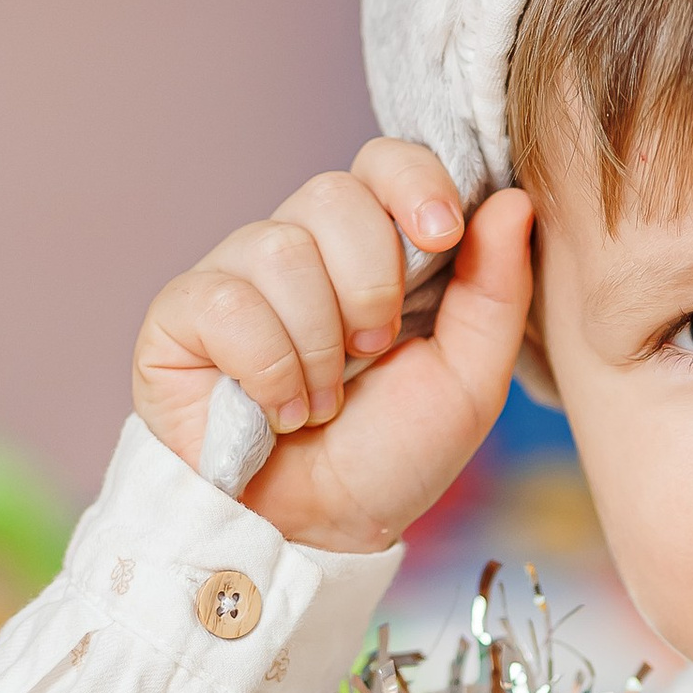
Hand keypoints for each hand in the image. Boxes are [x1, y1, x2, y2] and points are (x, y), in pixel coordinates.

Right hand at [132, 139, 534, 556]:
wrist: (320, 530)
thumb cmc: (390, 456)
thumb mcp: (469, 382)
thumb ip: (496, 292)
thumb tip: (511, 199)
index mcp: (372, 249)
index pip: (384, 162)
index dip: (413, 181)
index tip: (442, 233)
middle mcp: (300, 248)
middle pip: (333, 194)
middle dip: (371, 284)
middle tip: (372, 353)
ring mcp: (236, 276)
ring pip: (282, 249)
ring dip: (320, 344)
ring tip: (323, 400)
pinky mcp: (182, 314)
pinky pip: (227, 302)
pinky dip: (268, 369)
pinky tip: (278, 410)